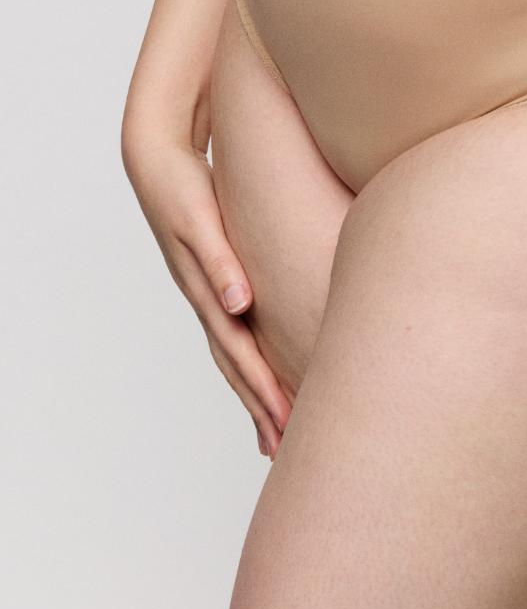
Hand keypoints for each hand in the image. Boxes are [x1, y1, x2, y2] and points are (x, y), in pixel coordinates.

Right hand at [122, 134, 291, 459]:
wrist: (158, 162)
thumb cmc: (181, 188)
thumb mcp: (199, 221)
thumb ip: (219, 262)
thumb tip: (238, 305)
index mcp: (207, 292)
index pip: (240, 353)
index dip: (263, 390)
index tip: (286, 424)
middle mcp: (209, 300)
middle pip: (236, 365)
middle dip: (260, 406)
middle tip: (284, 446)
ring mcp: (211, 294)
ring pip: (235, 354)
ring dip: (255, 391)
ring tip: (274, 427)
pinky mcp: (219, 279)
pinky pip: (238, 330)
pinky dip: (251, 358)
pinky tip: (265, 369)